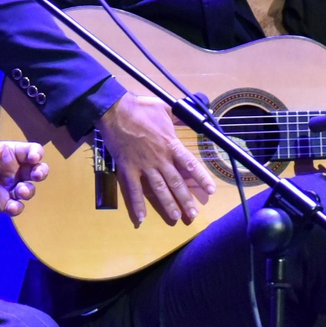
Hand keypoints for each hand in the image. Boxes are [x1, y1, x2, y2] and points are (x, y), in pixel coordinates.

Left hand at [0, 102, 48, 216]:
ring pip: (29, 190)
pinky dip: (17, 208)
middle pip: (37, 171)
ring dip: (29, 191)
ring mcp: (9, 188)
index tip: (33, 157)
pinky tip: (11, 206)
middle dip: (41, 172)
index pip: (31, 151)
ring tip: (19, 191)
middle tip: (37, 175)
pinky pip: (16, 207)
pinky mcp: (2, 204)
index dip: (36, 153)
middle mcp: (14, 171)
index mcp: (10, 153)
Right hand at [98, 94, 216, 226]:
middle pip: (176, 182)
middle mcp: (160, 159)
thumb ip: (181, 116)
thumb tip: (194, 116)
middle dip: (186, 199)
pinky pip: (133, 190)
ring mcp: (144, 166)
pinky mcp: (128, 169)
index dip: (201, 178)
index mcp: (171, 144)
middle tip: (194, 214)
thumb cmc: (141, 108)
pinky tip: (141, 218)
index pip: (190, 164)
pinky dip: (137, 204)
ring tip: (176, 217)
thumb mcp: (166, 108)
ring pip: (159, 189)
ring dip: (168, 204)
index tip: (211, 190)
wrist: (115, 111)